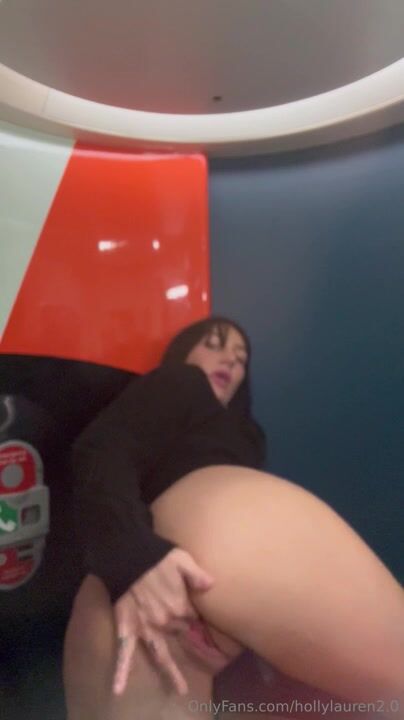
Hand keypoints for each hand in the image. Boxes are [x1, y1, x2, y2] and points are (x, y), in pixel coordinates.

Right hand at [112, 548, 213, 695]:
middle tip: (182, 623)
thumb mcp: (182, 559)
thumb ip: (197, 574)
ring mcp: (146, 628)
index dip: (194, 614)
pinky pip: (124, 652)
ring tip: (180, 689)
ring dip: (171, 672)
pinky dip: (121, 671)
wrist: (128, 554)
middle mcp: (166, 621)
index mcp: (180, 606)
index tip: (194, 611)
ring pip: (160, 653)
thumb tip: (211, 585)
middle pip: (178, 631)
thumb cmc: (157, 555)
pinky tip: (118, 689)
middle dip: (182, 628)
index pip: (193, 618)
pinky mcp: (127, 628)